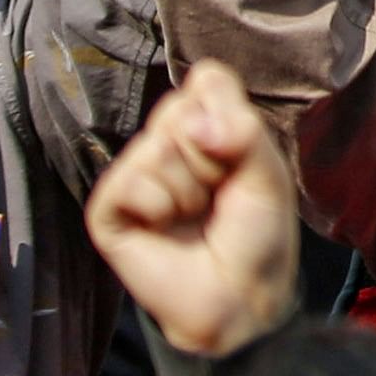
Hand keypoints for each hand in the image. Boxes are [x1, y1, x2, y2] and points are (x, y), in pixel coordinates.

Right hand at [83, 62, 300, 361]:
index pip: (207, 79)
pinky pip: (128, 181)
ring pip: (155, 147)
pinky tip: (165, 226)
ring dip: (189, 188)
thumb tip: (195, 121)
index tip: (240, 157)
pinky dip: (158, 205)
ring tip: (194, 215)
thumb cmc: (257, 233)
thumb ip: (243, 131)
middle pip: (179, 109)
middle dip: (211, 157)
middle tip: (218, 194)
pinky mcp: (107, 208)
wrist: (241, 296)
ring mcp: (134, 174)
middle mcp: (166, 142)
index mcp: (205, 124)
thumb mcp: (268, 173)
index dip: (229, 116)